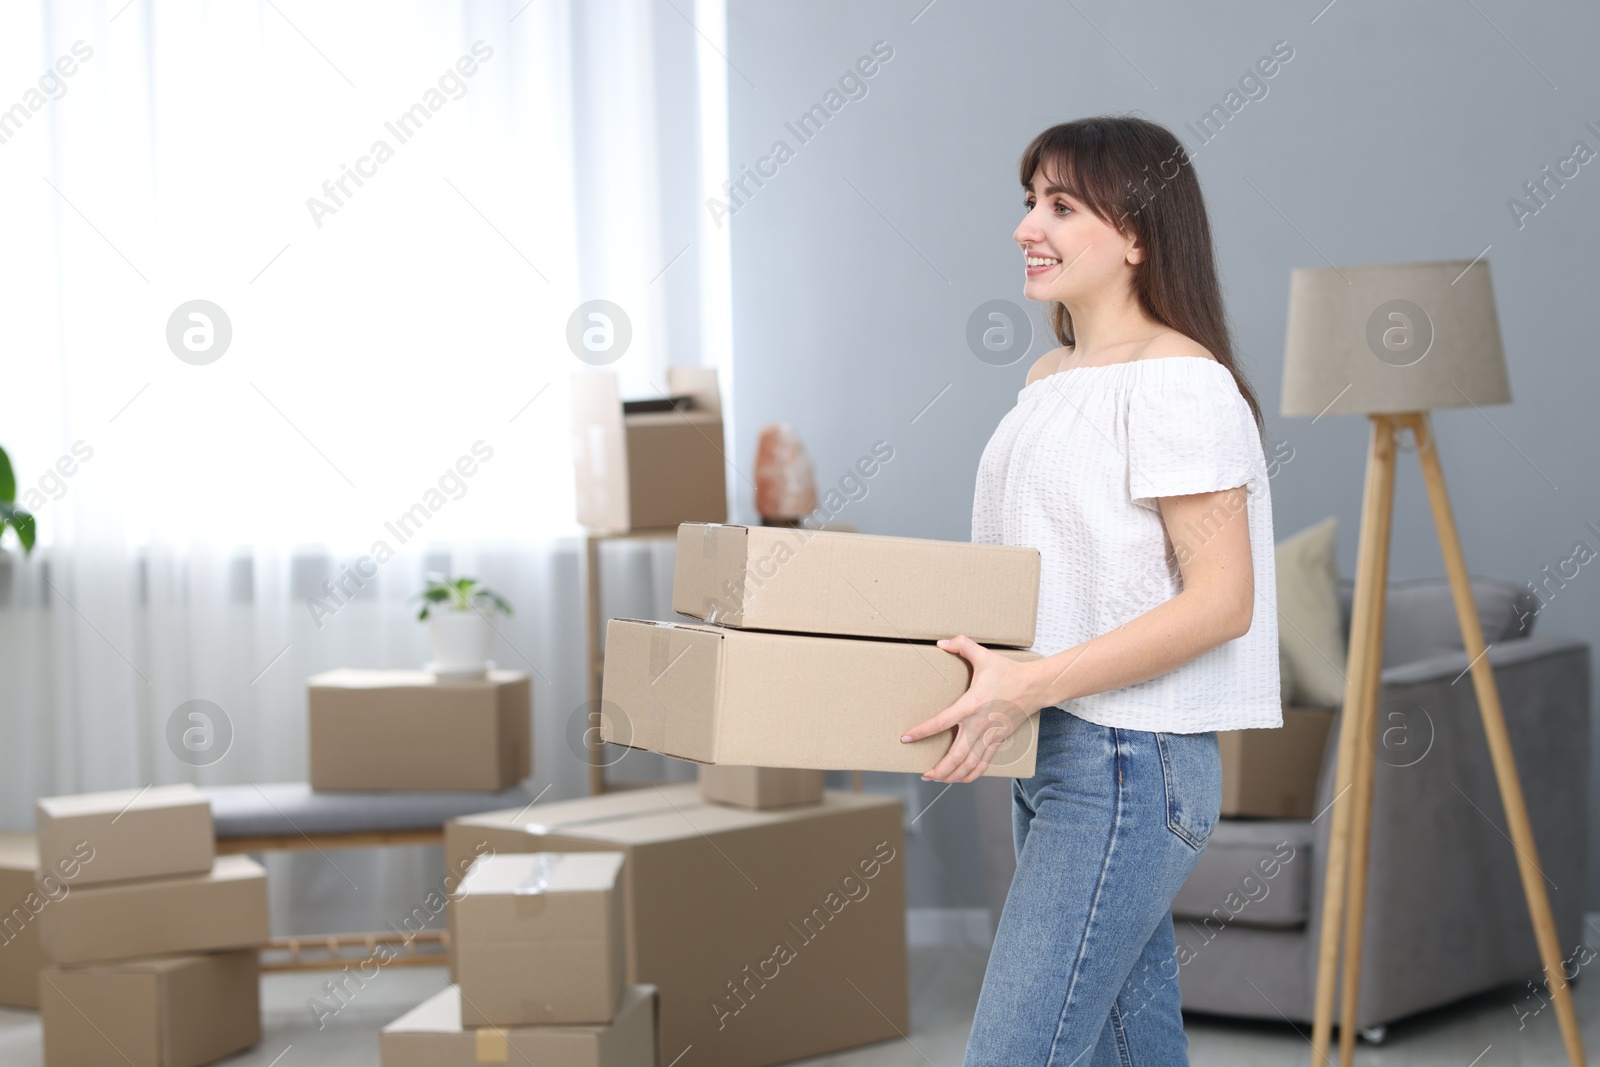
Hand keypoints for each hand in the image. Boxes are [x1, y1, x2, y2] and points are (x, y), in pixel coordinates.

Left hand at [900, 634, 1040, 782]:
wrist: (1035, 686)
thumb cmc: (1008, 672)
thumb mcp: (984, 655)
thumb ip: (962, 645)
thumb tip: (941, 643)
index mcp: (972, 705)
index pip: (942, 722)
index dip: (922, 732)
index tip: (906, 738)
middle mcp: (980, 725)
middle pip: (957, 755)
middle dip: (940, 768)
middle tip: (924, 774)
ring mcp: (990, 736)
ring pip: (970, 764)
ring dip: (953, 775)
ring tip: (937, 778)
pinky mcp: (998, 740)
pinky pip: (984, 764)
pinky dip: (971, 775)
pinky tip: (960, 779)